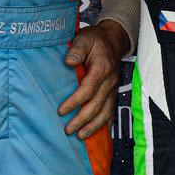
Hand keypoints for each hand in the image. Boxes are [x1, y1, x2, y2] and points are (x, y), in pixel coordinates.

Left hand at [59, 19, 130, 138]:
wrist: (112, 41)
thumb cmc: (95, 40)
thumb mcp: (85, 38)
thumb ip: (77, 49)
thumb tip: (69, 61)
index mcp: (102, 67)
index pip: (89, 89)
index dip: (75, 101)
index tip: (61, 110)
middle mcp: (110, 81)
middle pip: (97, 104)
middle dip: (82, 119)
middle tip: (68, 130)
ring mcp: (113, 89)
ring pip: (105, 112)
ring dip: (93, 126)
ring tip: (80, 136)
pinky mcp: (112, 94)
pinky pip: (110, 112)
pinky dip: (104, 125)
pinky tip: (96, 135)